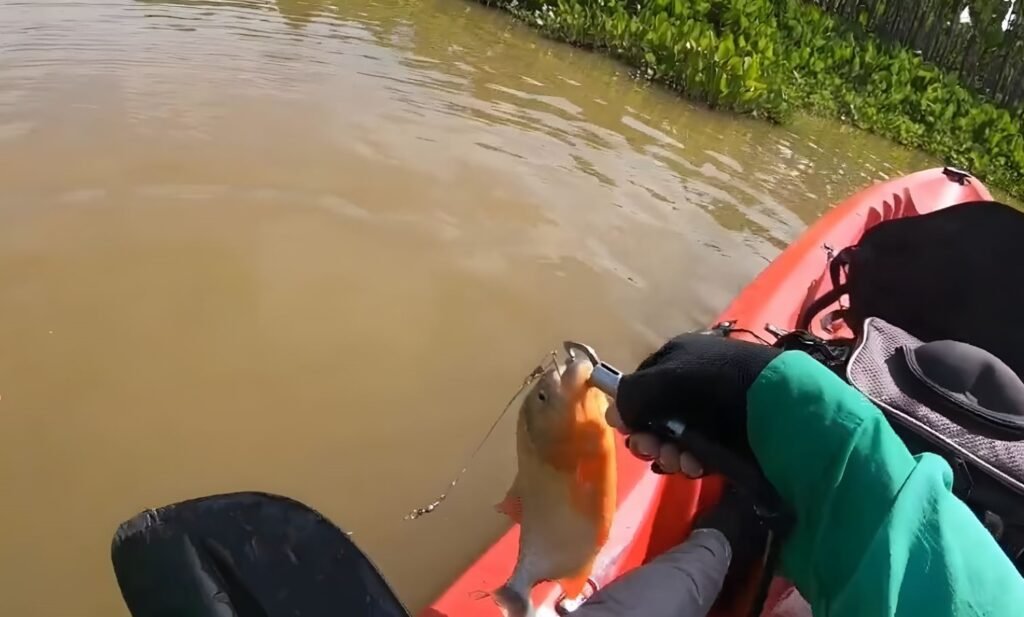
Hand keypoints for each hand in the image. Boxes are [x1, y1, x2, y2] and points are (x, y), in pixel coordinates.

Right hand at [605, 333, 780, 476]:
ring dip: (668, 453)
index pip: (642, 386)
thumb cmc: (712, 381)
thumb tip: (612, 414)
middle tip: (650, 450)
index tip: (628, 430)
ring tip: (675, 460)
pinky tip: (694, 466)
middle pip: (656, 417)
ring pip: (675, 439)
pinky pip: (698, 452)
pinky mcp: (727, 438)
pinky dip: (691, 461)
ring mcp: (711, 413)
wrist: (771, 400)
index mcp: (677, 359)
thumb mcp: (662, 379)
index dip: (632, 409)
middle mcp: (692, 384)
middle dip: (649, 437)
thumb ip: (630, 395)